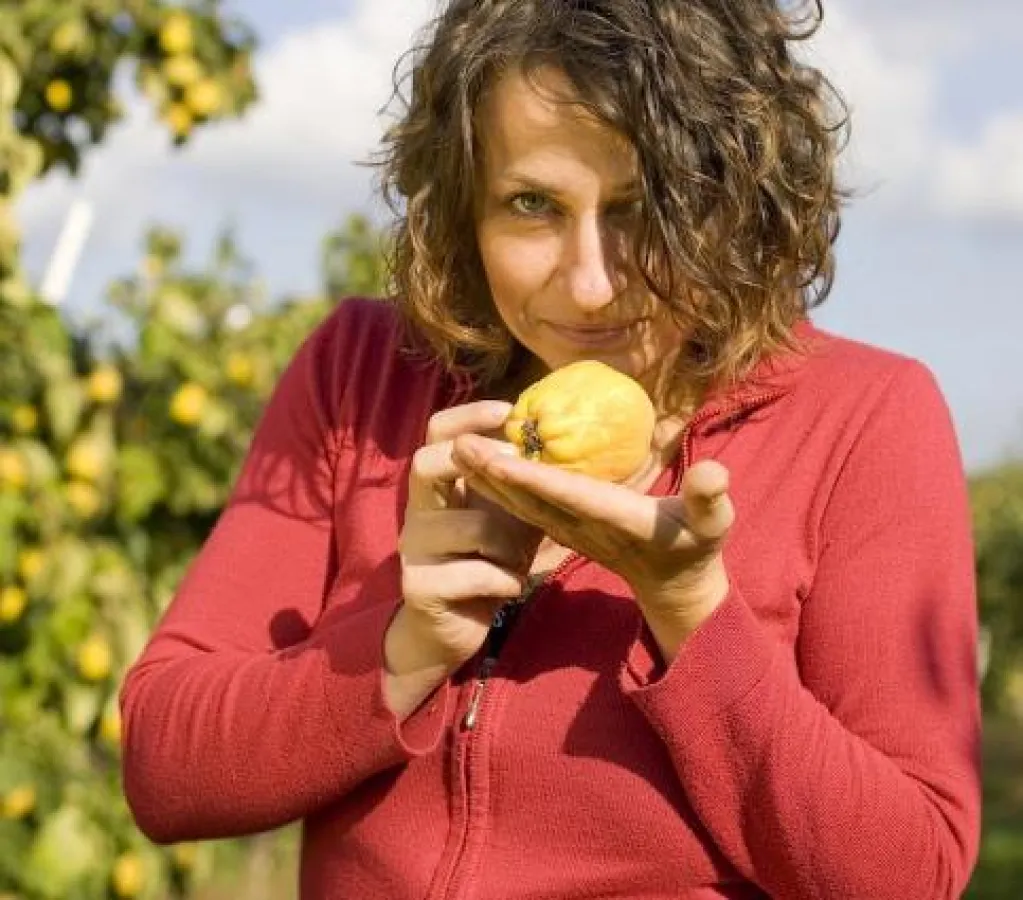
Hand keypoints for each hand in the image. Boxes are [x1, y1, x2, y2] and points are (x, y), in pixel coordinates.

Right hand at [388, 402, 543, 679]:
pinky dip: (504, 580)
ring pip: (471, 526)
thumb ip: (518, 486)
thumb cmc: (486, 564)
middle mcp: (418, 512)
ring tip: (518, 560)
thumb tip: (561, 446)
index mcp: (438, 489)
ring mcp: (414, 550)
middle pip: (425, 462)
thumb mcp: (506, 518)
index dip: (468, 415)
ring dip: (509, 543)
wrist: (453, 630)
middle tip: (518, 477)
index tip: (509, 409)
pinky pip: (474, 572)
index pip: (436, 433)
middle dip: (480, 465)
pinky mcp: (421, 587)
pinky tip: (508, 588)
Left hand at [451, 434, 733, 656]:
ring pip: (521, 504)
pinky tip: (480, 469)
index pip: (568, 496)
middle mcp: (584, 526)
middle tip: (456, 444)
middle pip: (530, 498)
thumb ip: (711, 498)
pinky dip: (502, 489)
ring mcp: (571, 531)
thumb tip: (714, 474)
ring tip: (457, 450)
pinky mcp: (566, 530)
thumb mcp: (714, 522)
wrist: (675, 584)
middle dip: (493, 474)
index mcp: (616, 520)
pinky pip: (527, 508)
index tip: (497, 459)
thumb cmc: (696, 544)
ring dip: (488, 480)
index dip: (532, 479)